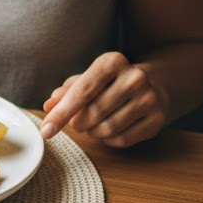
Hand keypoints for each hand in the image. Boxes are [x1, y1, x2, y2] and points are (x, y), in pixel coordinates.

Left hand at [39, 51, 167, 147]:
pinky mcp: (158, 119)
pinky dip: (109, 140)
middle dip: (77, 123)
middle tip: (76, 122)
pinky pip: (123, 139)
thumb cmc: (110, 83)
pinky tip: (109, 130)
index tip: (45, 131)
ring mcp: (149, 98)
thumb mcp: (87, 79)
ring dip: (93, 132)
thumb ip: (66, 92)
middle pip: (93, 113)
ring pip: (108, 129)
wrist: (154, 84)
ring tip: (93, 124)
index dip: (61, 113)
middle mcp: (134, 77)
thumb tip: (49, 106)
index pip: (82, 91)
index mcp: (112, 62)